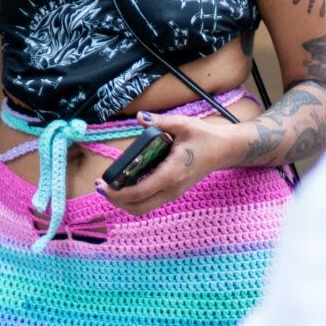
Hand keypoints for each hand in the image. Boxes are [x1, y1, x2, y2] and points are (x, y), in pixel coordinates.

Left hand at [95, 111, 244, 215]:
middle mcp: (172, 189)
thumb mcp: (183, 125)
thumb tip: (141, 117)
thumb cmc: (204, 137)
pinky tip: (123, 184)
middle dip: (116, 201)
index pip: (140, 192)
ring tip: (108, 186)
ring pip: (143, 207)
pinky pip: (149, 201)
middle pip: (138, 208)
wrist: (225, 150)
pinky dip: (134, 197)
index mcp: (172, 174)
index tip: (102, 185)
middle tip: (101, 186)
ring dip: (124, 201)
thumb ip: (160, 122)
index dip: (118, 193)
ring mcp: (173, 193)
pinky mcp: (173, 191)